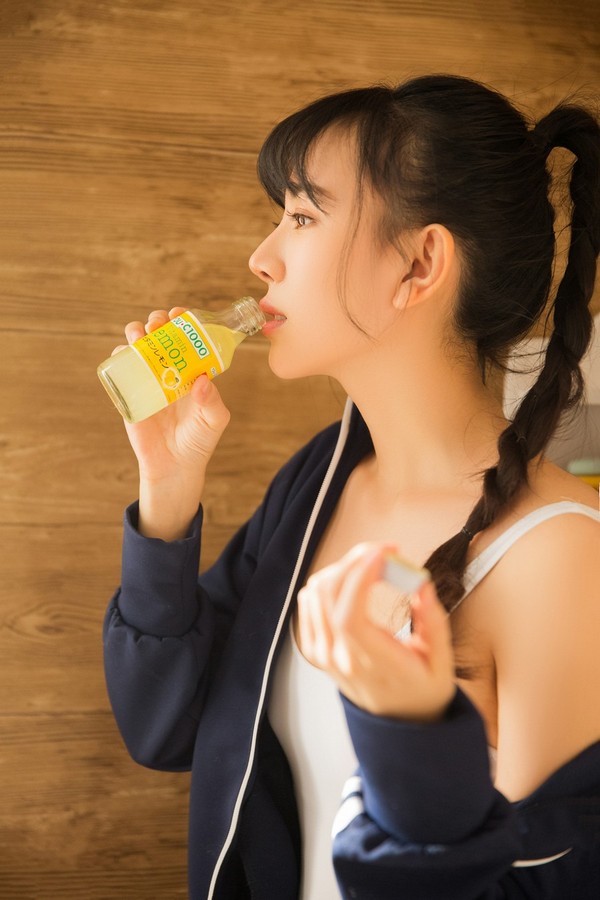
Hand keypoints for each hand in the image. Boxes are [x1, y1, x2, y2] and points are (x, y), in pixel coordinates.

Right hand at [114, 308, 230, 538]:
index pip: (187, 338)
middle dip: (157, 321)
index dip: (183, 322)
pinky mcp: (130, 393)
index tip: (181, 315)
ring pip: (139, 346)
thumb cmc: (198, 441)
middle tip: (158, 324)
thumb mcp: (214, 421)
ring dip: (136, 331)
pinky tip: (123, 351)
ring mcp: (148, 379)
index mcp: (192, 371)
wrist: (174, 467)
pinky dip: (119, 354)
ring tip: (139, 334)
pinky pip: (121, 368)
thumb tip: (202, 381)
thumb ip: (212, 403)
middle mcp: (170, 371)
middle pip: (160, 335)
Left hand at [296, 543, 455, 721]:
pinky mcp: (315, 647)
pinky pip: (308, 602)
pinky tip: (352, 580)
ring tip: (373, 565)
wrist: (400, 720)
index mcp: (372, 663)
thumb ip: (433, 621)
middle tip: (385, 551)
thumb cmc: (422, 688)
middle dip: (356, 560)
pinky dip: (328, 582)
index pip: (349, 616)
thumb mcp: (441, 659)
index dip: (360, 577)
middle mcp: (339, 658)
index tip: (384, 554)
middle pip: (329, 595)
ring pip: (316, 592)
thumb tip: (421, 583)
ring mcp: (322, 653)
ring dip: (343, 568)